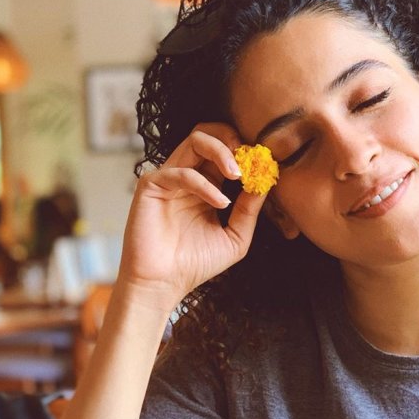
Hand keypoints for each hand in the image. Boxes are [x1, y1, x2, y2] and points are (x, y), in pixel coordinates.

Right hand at [119, 123, 265, 311]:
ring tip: (239, 175)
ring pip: (194, 140)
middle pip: (209, 134)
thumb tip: (267, 181)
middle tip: (250, 158)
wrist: (163, 285)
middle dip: (234, 140)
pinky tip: (221, 202)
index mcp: (205, 185)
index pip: (226, 152)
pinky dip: (205, 184)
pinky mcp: (151, 186)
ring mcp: (168, 178)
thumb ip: (250, 210)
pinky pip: (181, 172)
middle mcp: (186, 176)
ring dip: (222, 151)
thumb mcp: (235, 237)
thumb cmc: (196, 264)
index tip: (265, 166)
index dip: (247, 154)